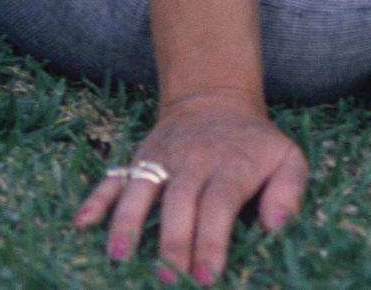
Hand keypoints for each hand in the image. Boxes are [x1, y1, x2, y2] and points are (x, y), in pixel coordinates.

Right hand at [72, 89, 307, 283]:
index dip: (212, 241)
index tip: (206, 277)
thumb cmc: (255, 145)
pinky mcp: (139, 158)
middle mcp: (194, 160)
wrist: (217, 100)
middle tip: (166, 280)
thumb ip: (290, 191)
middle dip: (172, 243)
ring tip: (117, 257)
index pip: (220, 204)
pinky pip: (113, 177)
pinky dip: (96, 199)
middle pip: (179, 202)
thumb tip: (278, 226)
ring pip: (141, 188)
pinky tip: (81, 223)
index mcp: (232, 164)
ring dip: (127, 223)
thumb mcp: (287, 158)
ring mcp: (162, 158)